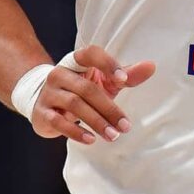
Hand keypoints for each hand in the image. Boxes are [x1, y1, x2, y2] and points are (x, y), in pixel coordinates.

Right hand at [32, 45, 154, 143]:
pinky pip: (58, 122)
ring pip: (74, 105)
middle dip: (109, 109)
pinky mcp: (42, 112)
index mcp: (77, 61)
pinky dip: (76, 132)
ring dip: (96, 122)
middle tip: (125, 126)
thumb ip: (126, 75)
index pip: (91, 54)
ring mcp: (49, 92)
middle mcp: (60, 74)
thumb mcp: (104, 81)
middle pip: (87, 88)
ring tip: (113, 135)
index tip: (124, 80)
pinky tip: (91, 139)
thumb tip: (151, 66)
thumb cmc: (82, 88)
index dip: (107, 64)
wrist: (43, 100)